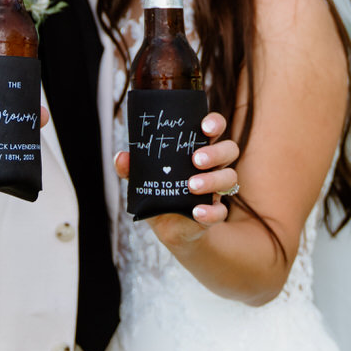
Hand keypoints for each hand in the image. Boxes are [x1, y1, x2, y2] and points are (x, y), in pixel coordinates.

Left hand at [114, 111, 239, 250]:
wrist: (167, 227)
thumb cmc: (158, 191)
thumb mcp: (142, 178)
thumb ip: (130, 167)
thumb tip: (121, 157)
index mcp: (198, 148)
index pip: (215, 128)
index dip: (215, 123)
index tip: (204, 126)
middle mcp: (213, 166)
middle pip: (229, 149)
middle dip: (215, 152)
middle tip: (195, 159)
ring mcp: (216, 189)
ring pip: (230, 177)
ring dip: (212, 180)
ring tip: (191, 185)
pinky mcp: (214, 212)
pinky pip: (221, 212)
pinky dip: (210, 212)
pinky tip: (196, 212)